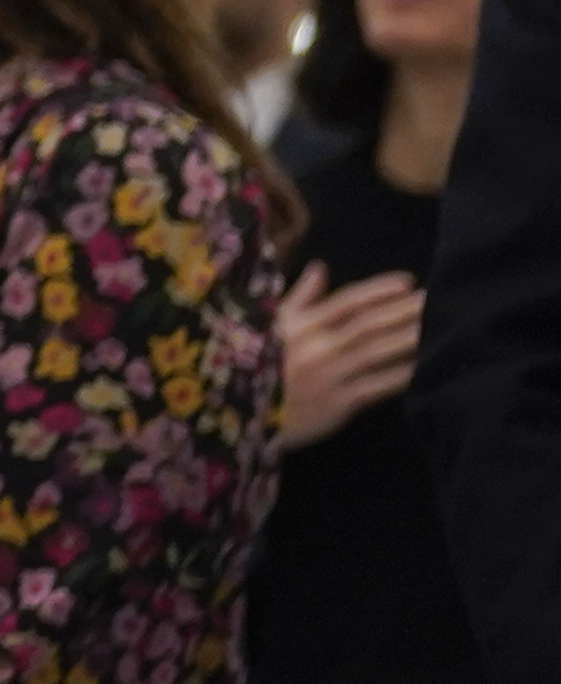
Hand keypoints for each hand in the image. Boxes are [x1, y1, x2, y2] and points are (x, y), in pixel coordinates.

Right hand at [277, 269, 425, 451]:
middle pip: (368, 323)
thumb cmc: (260, 366)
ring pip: (377, 351)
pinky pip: (378, 386)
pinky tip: (425, 366)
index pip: (346, 301)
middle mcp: (317, 347)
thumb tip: (321, 267)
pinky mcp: (340, 404)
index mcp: (299, 326)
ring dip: (410, 337)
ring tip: (440, 325)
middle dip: (404, 309)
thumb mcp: (271, 327)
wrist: (243, 416)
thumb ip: (298, 298)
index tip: (409, 281)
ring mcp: (330, 376)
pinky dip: (403, 375)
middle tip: (438, 298)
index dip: (378, 289)